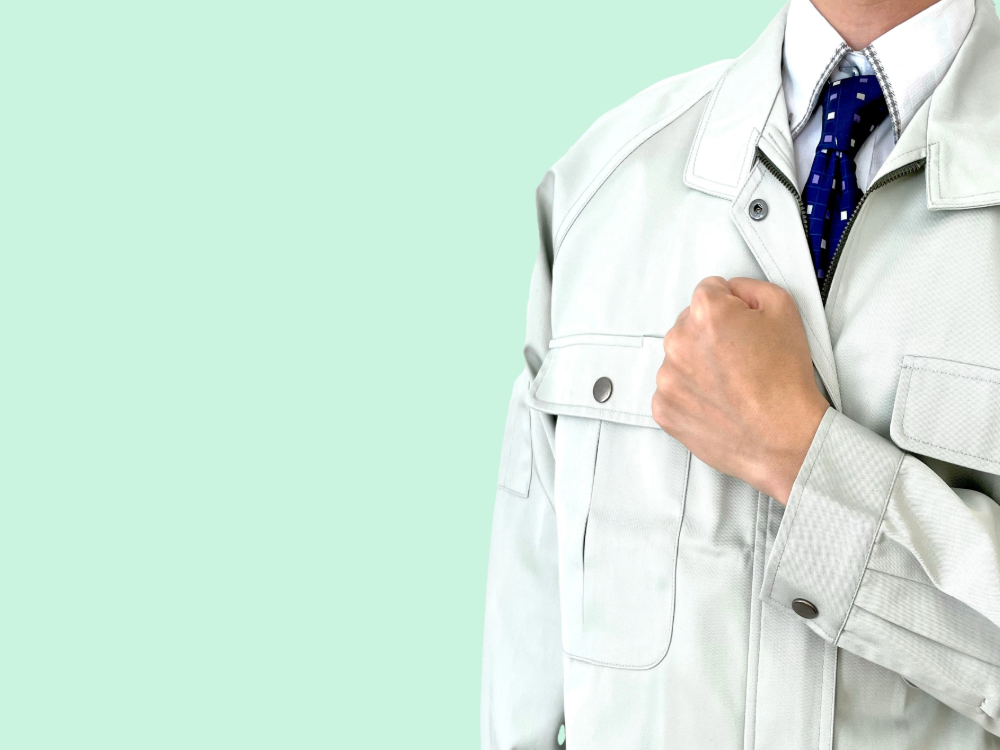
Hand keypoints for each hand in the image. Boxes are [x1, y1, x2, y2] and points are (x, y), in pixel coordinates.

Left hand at [652, 276, 829, 504]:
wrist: (783, 439)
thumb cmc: (786, 380)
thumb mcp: (784, 309)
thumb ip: (749, 287)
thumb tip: (730, 291)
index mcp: (705, 312)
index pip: (709, 291)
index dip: (732, 307)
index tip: (745, 329)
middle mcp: (678, 341)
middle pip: (690, 325)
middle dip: (711, 336)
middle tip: (742, 360)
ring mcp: (667, 377)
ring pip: (680, 358)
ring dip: (699, 365)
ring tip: (731, 385)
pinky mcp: (663, 408)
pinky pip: (673, 390)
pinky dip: (690, 394)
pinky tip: (717, 402)